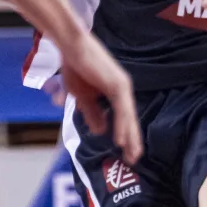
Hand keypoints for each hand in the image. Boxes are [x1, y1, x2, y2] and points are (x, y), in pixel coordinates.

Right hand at [56, 29, 142, 164]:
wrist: (72, 47)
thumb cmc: (75, 67)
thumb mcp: (82, 96)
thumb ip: (92, 113)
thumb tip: (101, 131)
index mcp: (115, 91)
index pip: (124, 117)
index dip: (127, 135)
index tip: (127, 152)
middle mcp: (123, 89)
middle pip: (130, 119)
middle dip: (133, 141)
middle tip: (135, 159)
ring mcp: (122, 86)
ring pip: (128, 117)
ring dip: (130, 137)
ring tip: (133, 155)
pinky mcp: (116, 85)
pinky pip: (121, 110)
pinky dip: (122, 126)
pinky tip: (122, 140)